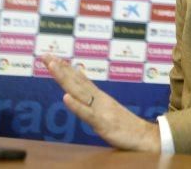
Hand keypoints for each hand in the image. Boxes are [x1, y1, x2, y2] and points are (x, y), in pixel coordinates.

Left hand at [41, 54, 161, 151]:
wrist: (144, 136)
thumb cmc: (125, 125)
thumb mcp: (107, 109)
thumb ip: (94, 97)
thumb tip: (82, 82)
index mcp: (99, 96)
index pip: (79, 79)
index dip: (64, 68)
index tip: (51, 57)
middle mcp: (99, 98)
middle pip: (76, 81)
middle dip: (59, 68)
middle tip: (45, 55)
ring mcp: (100, 109)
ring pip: (79, 92)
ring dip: (65, 78)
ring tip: (53, 66)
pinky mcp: (102, 123)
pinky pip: (87, 114)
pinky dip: (76, 105)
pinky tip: (65, 97)